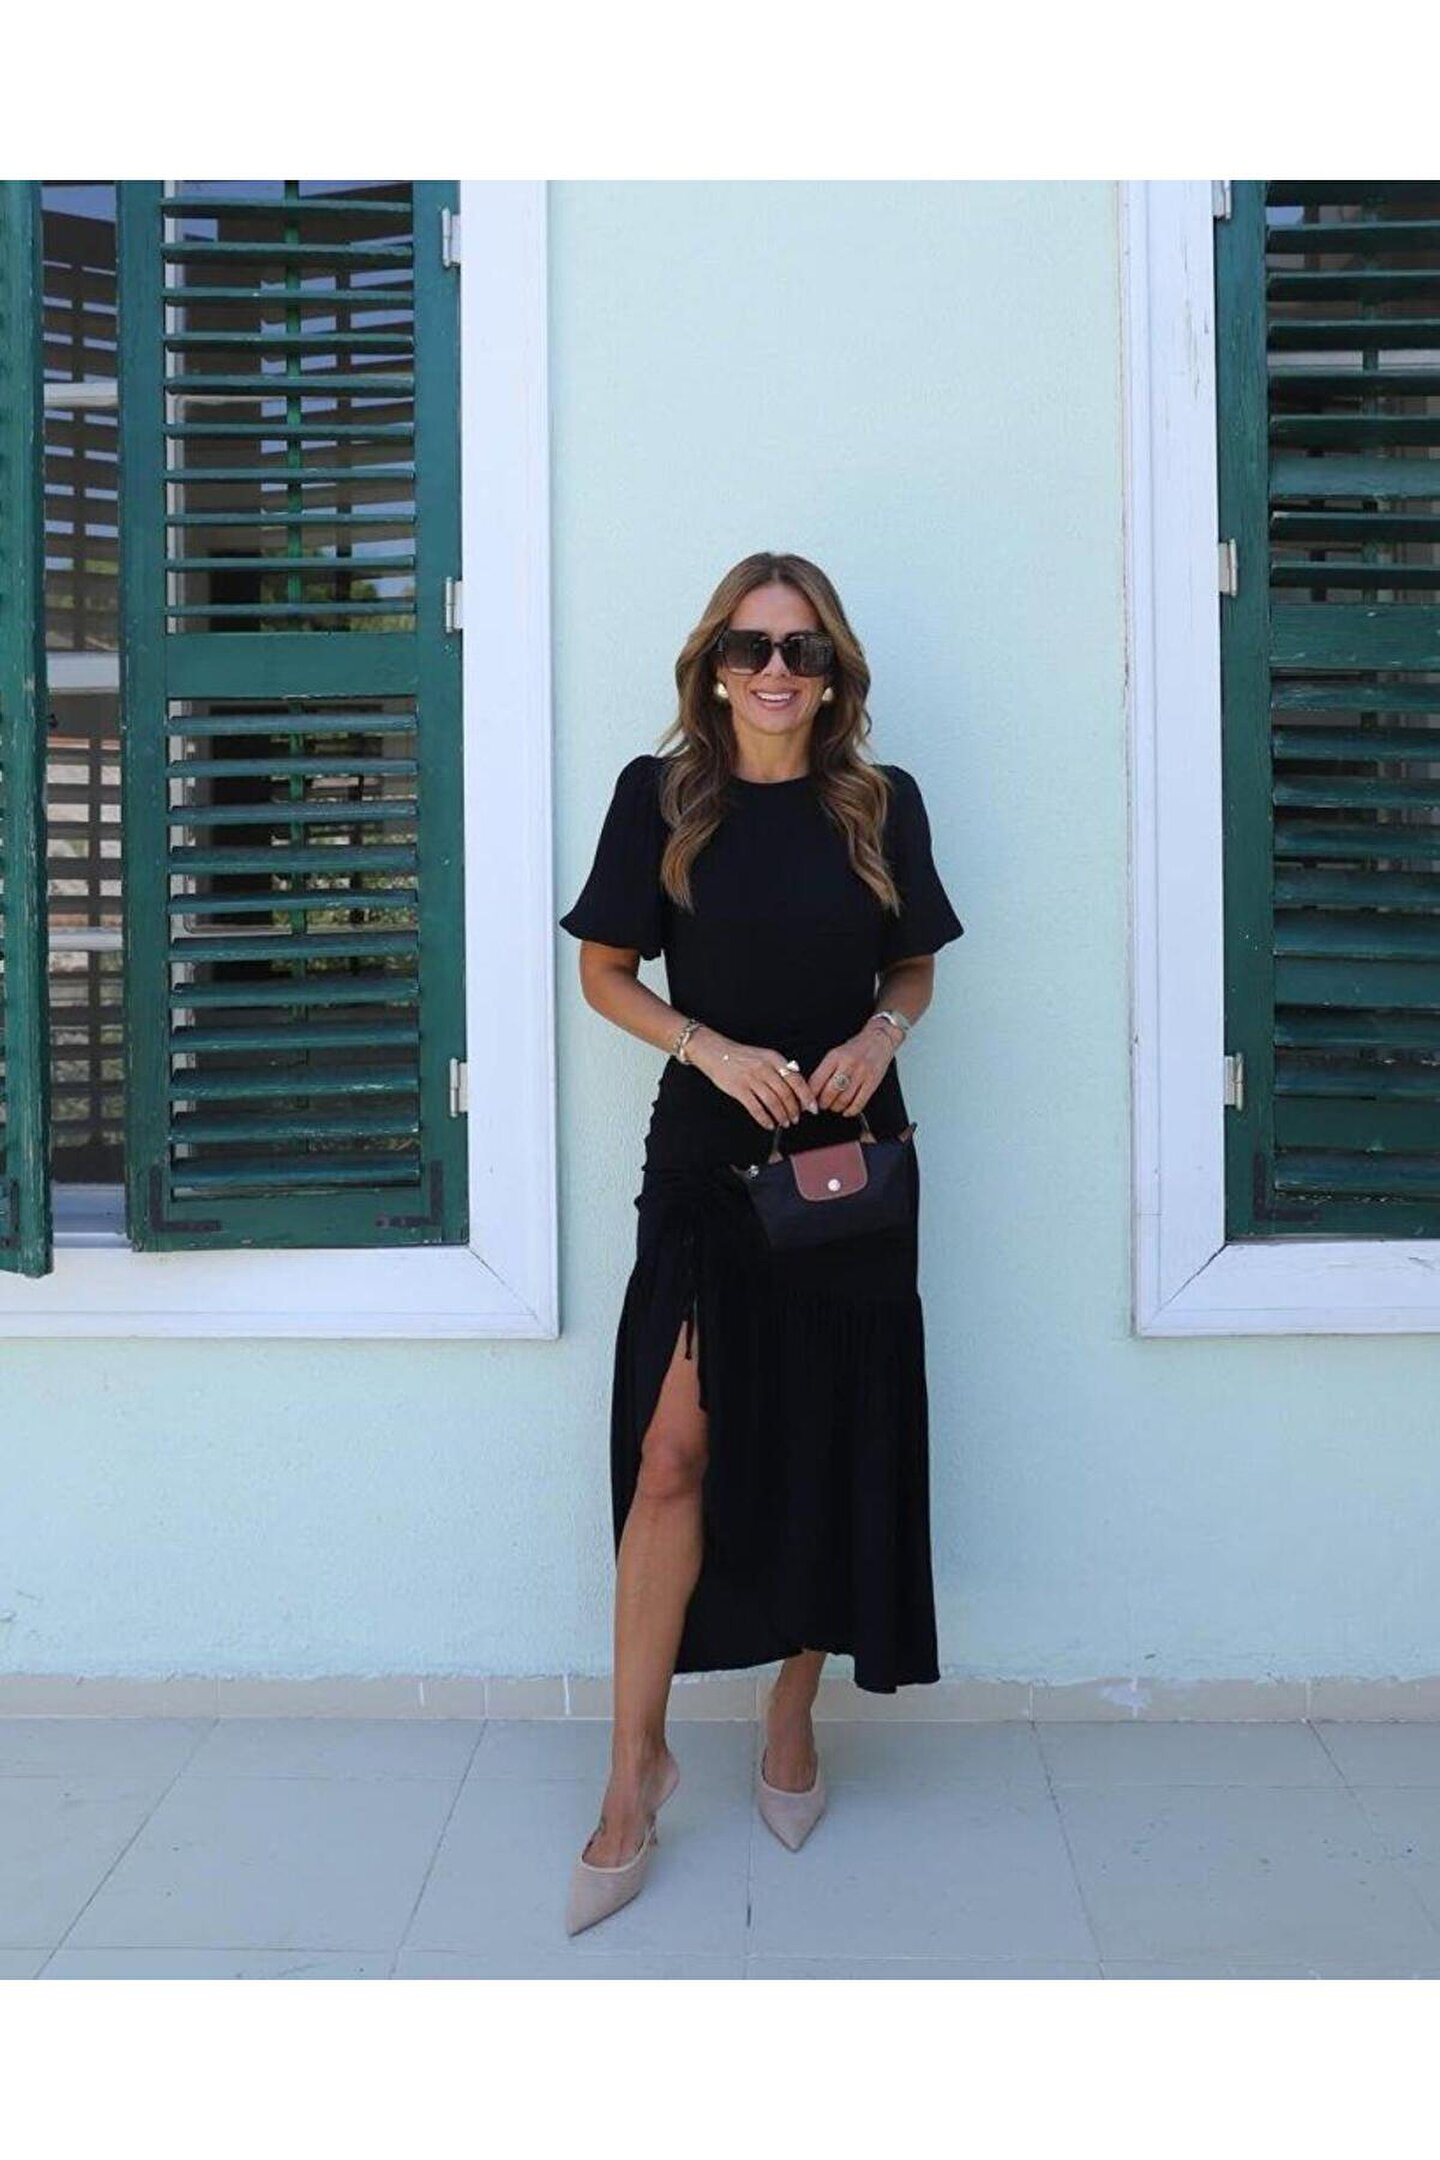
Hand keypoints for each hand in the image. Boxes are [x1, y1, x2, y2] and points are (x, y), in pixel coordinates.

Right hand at [687, 1028, 819, 1130]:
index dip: (806, 1096)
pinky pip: (756, 1108)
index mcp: (774, 1058)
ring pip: (773, 1102)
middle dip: (794, 1110)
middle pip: (786, 1093)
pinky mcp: (739, 1089)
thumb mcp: (764, 1056)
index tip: (812, 1107)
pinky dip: (764, 1119)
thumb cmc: (741, 1056)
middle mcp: (764, 1068)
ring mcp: (751, 1078)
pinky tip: (769, 1124)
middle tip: (796, 1118)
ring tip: (784, 1123)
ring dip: (781, 1116)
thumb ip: (780, 1069)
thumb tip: (797, 1088)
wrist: (716, 1052)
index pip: (796, 1080)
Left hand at [808, 1022, 896, 1118]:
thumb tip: (812, 1091)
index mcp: (834, 1056)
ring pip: (843, 1100)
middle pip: (829, 1093)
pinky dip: (851, 1111)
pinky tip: (847, 1110)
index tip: (808, 1101)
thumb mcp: (835, 1054)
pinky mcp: (872, 1082)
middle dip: (822, 1104)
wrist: (878, 1040)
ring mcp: (861, 1074)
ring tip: (834, 1106)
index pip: (816, 1081)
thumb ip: (824, 1071)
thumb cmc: (855, 1049)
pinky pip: (859, 1103)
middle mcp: (848, 1064)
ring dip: (836, 1108)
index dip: (810, 1096)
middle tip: (821, 1105)